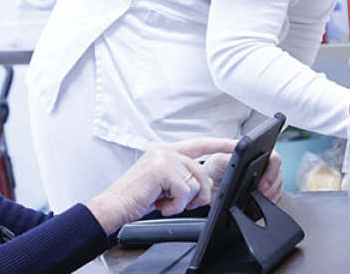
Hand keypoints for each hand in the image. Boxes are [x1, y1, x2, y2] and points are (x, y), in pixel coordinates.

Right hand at [85, 137, 237, 233]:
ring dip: (182, 201)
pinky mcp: (162, 169)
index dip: (219, 144)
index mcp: (166, 151)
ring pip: (194, 183)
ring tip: (165, 203)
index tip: (235, 144)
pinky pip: (185, 191)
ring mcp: (164, 158)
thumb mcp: (163, 183)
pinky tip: (161, 204)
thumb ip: (181, 176)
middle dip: (198, 194)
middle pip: (201, 171)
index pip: (199, 144)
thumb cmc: (136, 197)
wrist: (114, 205)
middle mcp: (166, 151)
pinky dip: (176, 205)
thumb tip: (203, 184)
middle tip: (183, 204)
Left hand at [205, 150, 284, 203]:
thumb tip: (239, 154)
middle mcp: (263, 164)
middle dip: (271, 185)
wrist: (209, 186)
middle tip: (260, 192)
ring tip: (257, 198)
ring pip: (278, 186)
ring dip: (270, 194)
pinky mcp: (264, 191)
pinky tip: (258, 203)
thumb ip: (230, 157)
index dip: (271, 170)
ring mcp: (265, 178)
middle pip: (278, 173)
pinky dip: (269, 201)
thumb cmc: (215, 169)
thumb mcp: (219, 161)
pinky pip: (275, 197)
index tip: (262, 181)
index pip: (274, 157)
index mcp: (256, 153)